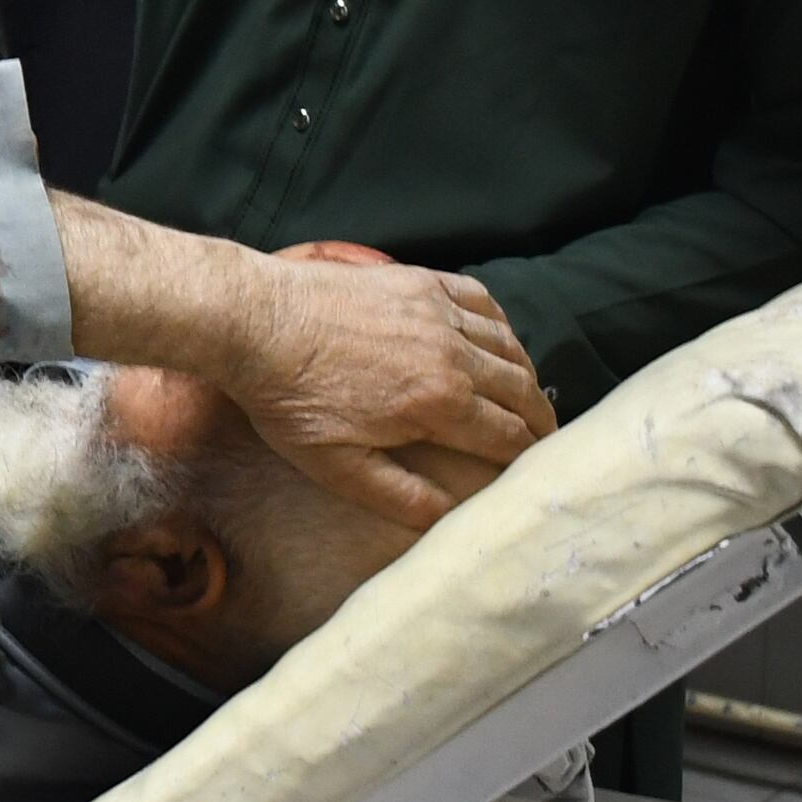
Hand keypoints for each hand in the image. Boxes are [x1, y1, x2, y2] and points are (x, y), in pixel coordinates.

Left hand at [226, 253, 553, 538]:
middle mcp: (452, 354)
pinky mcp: (419, 281)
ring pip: (508, 344)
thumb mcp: (337, 468)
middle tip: (547, 438)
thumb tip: (449, 519)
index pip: (507, 436)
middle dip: (539, 419)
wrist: (254, 322)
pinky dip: (500, 322)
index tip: (538, 469)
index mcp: (439, 404)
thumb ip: (400, 497)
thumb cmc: (288, 398)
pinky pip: (480, 300)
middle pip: (520, 390)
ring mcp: (438, 312)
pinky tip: (498, 336)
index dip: (528, 456)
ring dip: (525, 373)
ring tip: (529, 394)